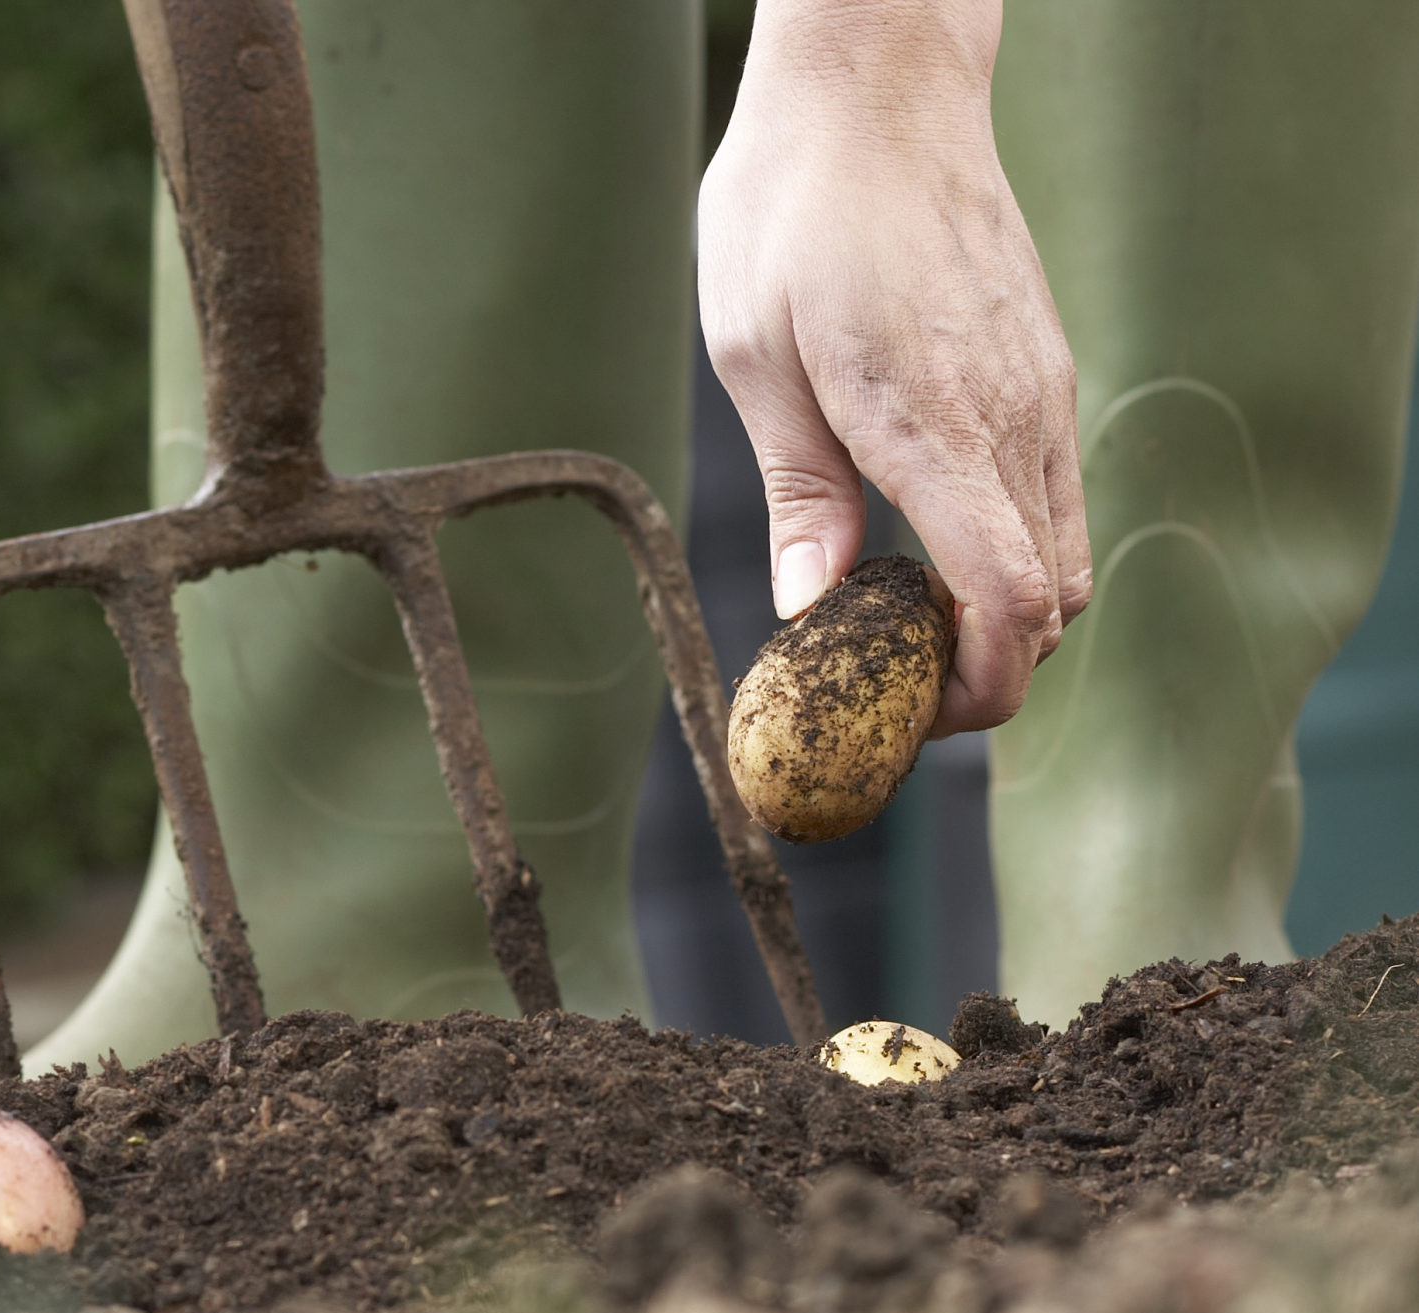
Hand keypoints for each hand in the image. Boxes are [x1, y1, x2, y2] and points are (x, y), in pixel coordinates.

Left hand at [697, 0, 1088, 735]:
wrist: (876, 88)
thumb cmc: (792, 210)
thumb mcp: (755, 355)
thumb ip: (798, 490)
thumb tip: (812, 611)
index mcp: (933, 425)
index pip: (1008, 601)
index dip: (975, 688)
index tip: (907, 718)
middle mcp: (1014, 416)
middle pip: (1052, 602)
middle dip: (986, 669)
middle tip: (886, 681)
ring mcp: (1042, 389)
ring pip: (1062, 551)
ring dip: (999, 610)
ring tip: (897, 616)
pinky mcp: (1044, 366)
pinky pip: (1052, 492)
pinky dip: (1008, 546)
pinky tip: (923, 534)